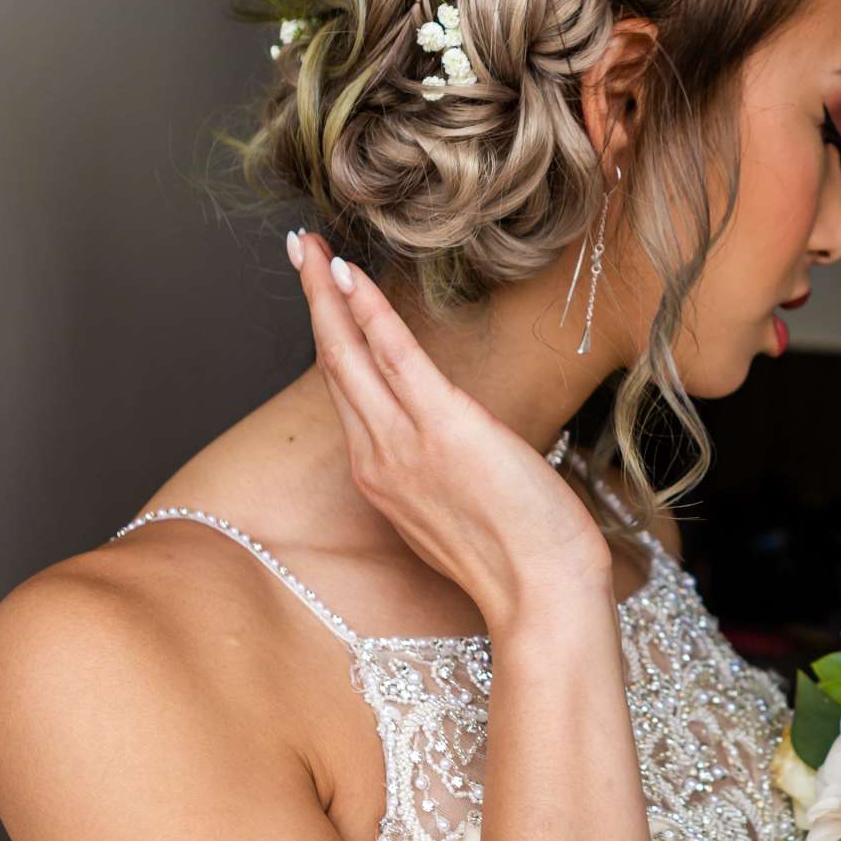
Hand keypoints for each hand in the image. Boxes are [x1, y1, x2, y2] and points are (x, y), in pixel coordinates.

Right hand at [287, 231, 610, 621]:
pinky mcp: (442, 427)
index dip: (332, 339)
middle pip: (334, 365)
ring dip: (327, 293)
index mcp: (382, 478)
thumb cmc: (521, 560)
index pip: (348, 392)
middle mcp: (378, 459)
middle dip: (314, 301)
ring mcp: (404, 444)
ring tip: (310, 246)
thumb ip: (439, 472)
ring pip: (350, 355)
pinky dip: (368, 312)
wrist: (542, 594)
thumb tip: (453, 444)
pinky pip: (394, 357)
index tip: (322, 298)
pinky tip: (350, 275)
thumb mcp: (461, 513)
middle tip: (297, 248)